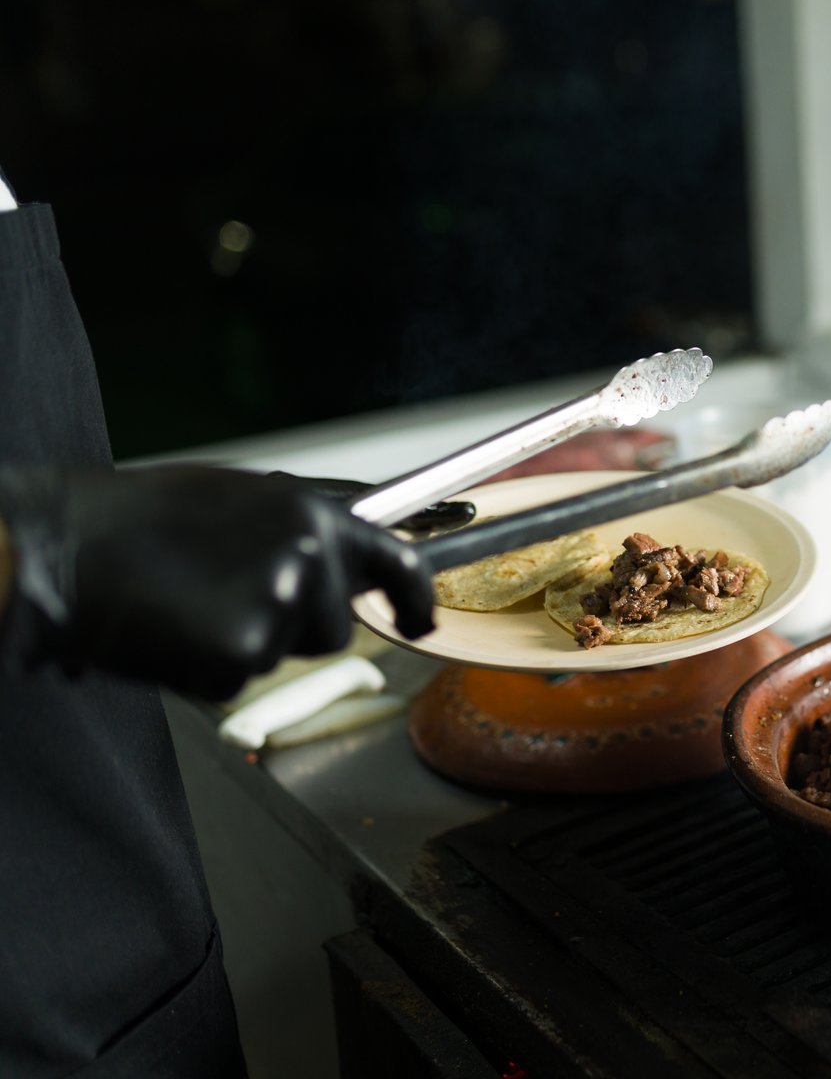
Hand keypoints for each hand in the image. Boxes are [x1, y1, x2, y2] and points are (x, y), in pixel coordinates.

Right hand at [0, 465, 433, 699]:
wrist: (68, 548)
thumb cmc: (140, 520)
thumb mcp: (239, 497)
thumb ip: (302, 525)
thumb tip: (349, 544)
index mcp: (312, 513)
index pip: (398, 562)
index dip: (414, 599)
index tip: (418, 619)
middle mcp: (310, 556)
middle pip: (335, 626)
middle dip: (294, 625)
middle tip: (225, 598)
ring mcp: (280, 605)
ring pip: (286, 654)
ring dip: (249, 642)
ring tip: (191, 604)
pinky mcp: (244, 651)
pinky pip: (240, 678)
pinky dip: (207, 666)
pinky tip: (172, 630)